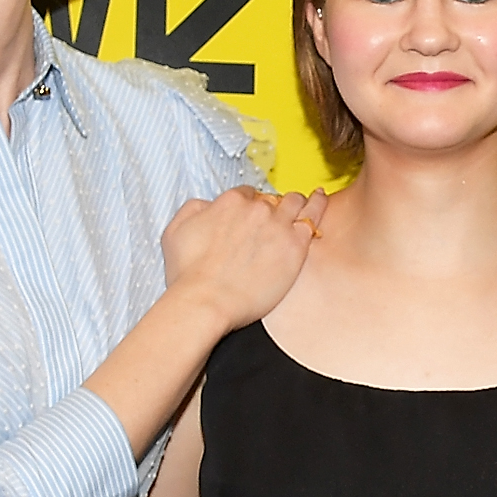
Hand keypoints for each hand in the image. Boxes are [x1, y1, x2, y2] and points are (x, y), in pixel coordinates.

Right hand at [160, 186, 327, 331]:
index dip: (249, 205)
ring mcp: (279, 226)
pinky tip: (321, 200)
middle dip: (274, 204)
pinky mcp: (295, 247)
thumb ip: (194, 210)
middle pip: (272, 199)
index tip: (251, 216)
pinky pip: (313, 218)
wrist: (206, 301)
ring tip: (309, 198)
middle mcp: (256, 209)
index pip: (247, 194)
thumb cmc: (188, 275)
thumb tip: (208, 206)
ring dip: (299, 200)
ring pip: (296, 202)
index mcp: (229, 202)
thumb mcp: (175, 232)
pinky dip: (318, 205)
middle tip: (277, 215)